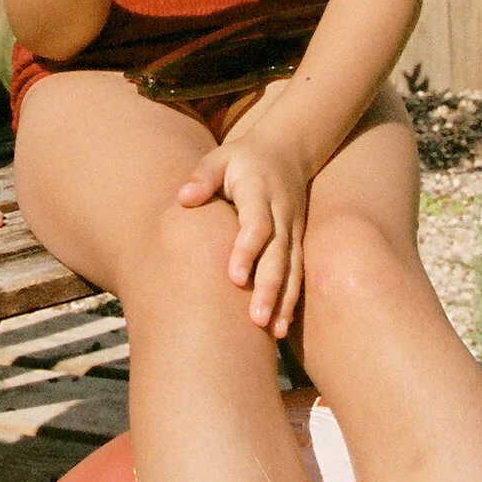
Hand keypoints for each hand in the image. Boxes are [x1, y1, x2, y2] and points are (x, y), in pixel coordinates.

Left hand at [177, 127, 312, 338]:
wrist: (287, 151)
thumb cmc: (242, 159)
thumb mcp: (220, 158)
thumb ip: (203, 177)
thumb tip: (184, 197)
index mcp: (260, 193)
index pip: (257, 225)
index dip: (247, 250)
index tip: (234, 277)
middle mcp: (282, 214)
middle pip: (278, 254)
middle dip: (268, 287)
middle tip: (256, 318)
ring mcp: (293, 230)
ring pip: (292, 269)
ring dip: (283, 301)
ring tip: (271, 330)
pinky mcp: (297, 243)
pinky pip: (297, 274)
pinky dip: (290, 301)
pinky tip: (279, 328)